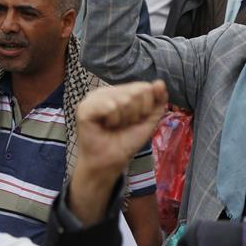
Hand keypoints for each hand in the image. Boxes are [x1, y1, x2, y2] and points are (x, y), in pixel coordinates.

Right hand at [70, 80, 167, 224]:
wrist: (110, 162)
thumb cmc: (126, 141)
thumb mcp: (148, 120)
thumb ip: (157, 101)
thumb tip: (160, 83)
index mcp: (120, 91)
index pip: (145, 87)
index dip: (146, 108)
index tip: (134, 121)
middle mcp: (107, 90)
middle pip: (137, 91)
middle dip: (136, 114)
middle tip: (123, 125)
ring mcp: (94, 97)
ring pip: (125, 99)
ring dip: (125, 119)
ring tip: (114, 127)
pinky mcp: (85, 107)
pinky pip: (111, 107)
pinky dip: (113, 120)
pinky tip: (105, 126)